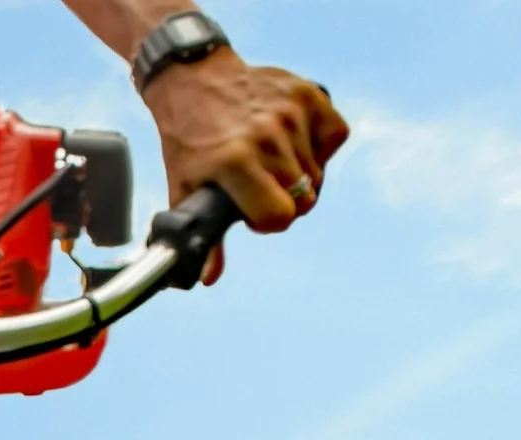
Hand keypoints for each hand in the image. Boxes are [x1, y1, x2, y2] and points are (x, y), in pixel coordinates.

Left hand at [143, 50, 347, 282]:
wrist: (194, 79)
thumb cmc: (189, 141)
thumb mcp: (185, 189)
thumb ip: (204, 236)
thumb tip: (209, 279)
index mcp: (235, 162)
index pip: (281, 217)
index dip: (268, 223)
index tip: (252, 212)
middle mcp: (267, 136)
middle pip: (304, 199)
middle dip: (284, 201)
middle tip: (259, 186)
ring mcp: (291, 113)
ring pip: (318, 173)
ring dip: (298, 174)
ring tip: (268, 160)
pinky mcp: (310, 94)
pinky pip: (334, 137)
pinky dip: (320, 146)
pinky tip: (292, 142)